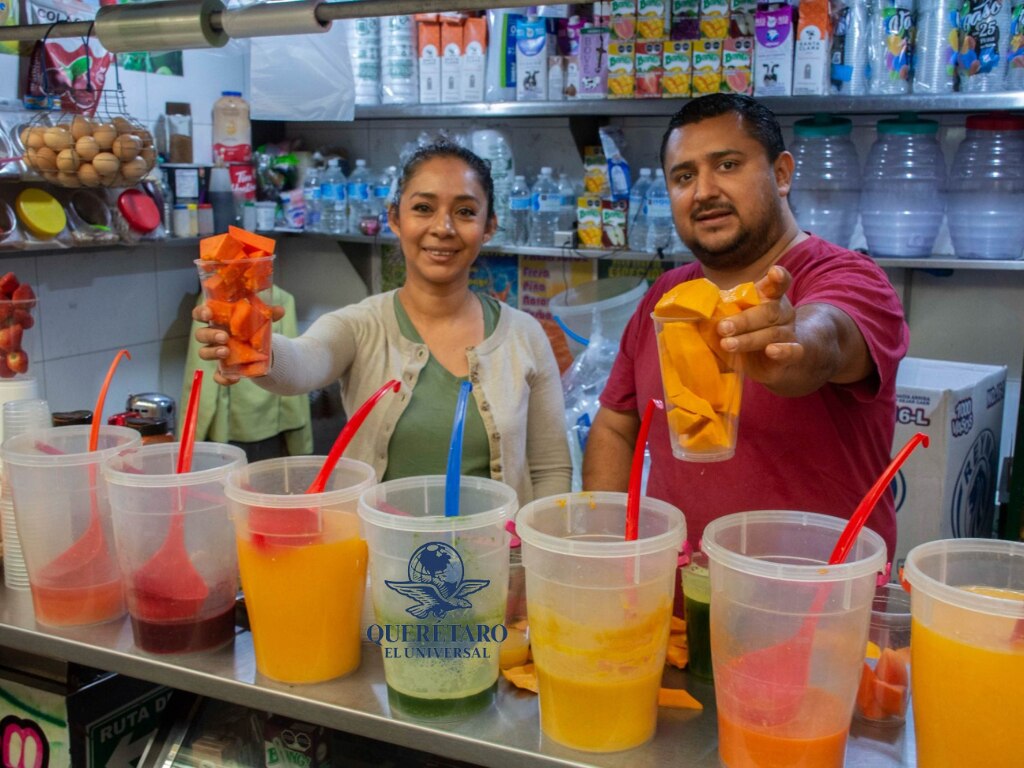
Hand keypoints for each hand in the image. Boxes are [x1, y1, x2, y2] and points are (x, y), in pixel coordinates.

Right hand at [193, 303, 284, 385]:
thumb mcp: (261, 320)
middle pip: (201, 335)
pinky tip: (234, 378)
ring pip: (204, 353)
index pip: (201, 314)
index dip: (201, 313)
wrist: (261, 350)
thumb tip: (280, 310)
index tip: (209, 313)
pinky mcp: (224, 368)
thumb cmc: (253, 329)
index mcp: (218, 320)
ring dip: (213, 352)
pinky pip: (218, 375)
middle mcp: (213, 336)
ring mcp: (216, 353)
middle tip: (224, 337)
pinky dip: (224, 378)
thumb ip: (269, 314)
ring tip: (226, 352)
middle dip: (210, 335)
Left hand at [715, 265, 802, 387]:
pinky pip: (792, 351)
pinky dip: (782, 351)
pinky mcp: (792, 353)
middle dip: (744, 320)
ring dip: (748, 339)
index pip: (778, 283)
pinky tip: (771, 350)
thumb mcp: (732, 317)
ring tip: (728, 345)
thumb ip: (721, 310)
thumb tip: (690, 308)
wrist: (767, 360)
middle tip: (722, 327)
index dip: (778, 277)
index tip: (773, 272)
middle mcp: (782, 312)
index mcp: (769, 297)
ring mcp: (788, 332)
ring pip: (773, 333)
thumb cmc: (745, 331)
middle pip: (768, 311)